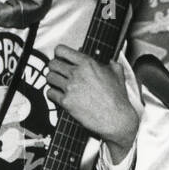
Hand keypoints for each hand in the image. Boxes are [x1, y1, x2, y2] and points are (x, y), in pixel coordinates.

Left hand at [46, 46, 138, 161]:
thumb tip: (109, 61)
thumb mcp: (118, 74)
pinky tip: (59, 95)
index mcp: (87, 63)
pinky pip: (50, 93)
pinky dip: (53, 94)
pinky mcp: (66, 102)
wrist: (116, 119)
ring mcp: (70, 88)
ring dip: (53, 80)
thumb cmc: (117, 99)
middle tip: (58, 72)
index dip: (59, 54)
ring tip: (58, 84)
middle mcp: (77, 73)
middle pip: (53, 63)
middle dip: (54, 68)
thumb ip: (111, 64)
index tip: (60, 58)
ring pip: (50, 77)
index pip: (62, 50)